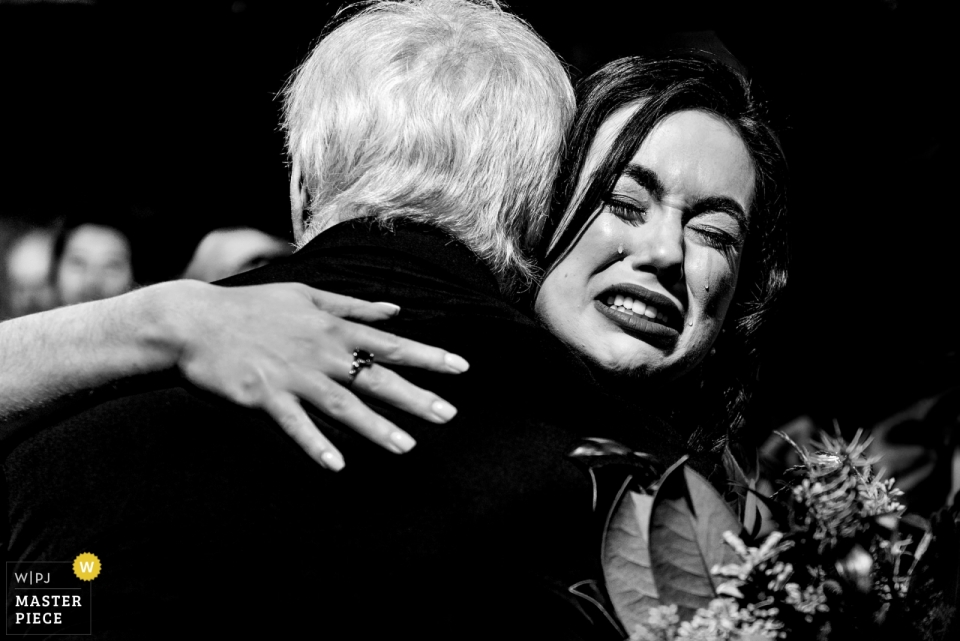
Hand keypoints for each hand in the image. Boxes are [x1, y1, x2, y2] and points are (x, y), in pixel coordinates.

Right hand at [165, 281, 468, 470]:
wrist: (195, 322)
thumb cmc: (253, 307)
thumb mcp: (307, 295)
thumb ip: (353, 305)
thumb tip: (394, 310)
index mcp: (333, 327)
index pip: (390, 344)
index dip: (428, 356)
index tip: (462, 367)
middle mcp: (321, 352)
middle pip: (376, 378)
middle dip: (415, 397)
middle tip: (450, 415)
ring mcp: (293, 376)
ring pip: (343, 406)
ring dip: (376, 428)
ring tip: (407, 447)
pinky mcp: (264, 396)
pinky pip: (295, 425)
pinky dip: (315, 444)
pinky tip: (336, 465)